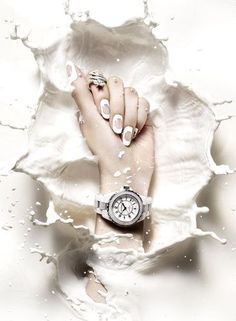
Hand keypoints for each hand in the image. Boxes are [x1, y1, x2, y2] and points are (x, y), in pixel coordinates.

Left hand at [66, 63, 154, 196]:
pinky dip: (140, 119)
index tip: (102, 114)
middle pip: (117, 83)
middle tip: (114, 127)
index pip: (99, 79)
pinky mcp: (143, 115)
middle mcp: (110, 102)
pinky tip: (135, 133)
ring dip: (129, 116)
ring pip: (132, 93)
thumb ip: (81, 93)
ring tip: (125, 135)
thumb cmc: (104, 148)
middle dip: (117, 107)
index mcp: (93, 103)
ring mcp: (128, 108)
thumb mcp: (89, 120)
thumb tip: (71, 67)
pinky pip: (145, 103)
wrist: (127, 169)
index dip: (102, 94)